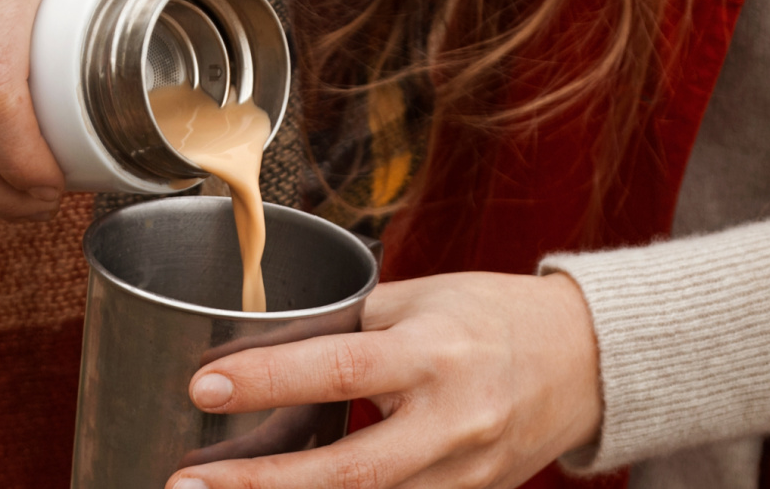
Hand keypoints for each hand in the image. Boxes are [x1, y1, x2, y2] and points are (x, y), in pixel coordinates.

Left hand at [169, 272, 602, 488]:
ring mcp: (463, 473)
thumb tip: (265, 356)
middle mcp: (450, 422)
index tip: (202, 387)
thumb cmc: (491, 316)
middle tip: (184, 487)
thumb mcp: (420, 299)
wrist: (585, 361)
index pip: (340, 369)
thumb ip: (349, 330)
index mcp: (434, 352)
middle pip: (347, 472)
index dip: (268, 382)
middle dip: (259, 485)